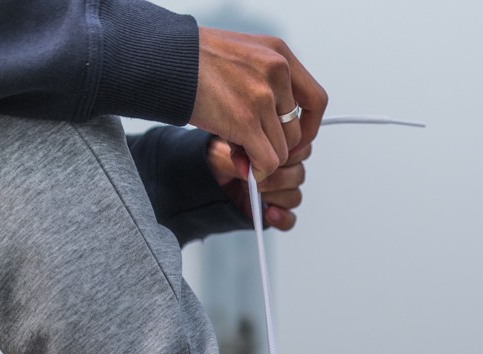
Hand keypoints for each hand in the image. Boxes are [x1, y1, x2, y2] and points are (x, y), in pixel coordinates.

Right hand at [190, 28, 327, 181]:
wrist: (166, 60)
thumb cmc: (197, 62)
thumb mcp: (243, 61)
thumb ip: (266, 92)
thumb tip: (276, 136)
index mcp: (280, 54)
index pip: (316, 100)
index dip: (309, 127)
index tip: (296, 139)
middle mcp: (276, 71)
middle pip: (296, 132)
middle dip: (277, 147)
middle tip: (254, 148)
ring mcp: (261, 95)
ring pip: (282, 150)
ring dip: (262, 158)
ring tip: (237, 146)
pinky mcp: (245, 120)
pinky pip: (268, 161)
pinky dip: (258, 170)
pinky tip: (243, 164)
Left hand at [208, 138, 310, 230]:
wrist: (207, 181)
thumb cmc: (218, 161)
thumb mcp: (224, 152)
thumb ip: (244, 156)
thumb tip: (258, 169)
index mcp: (280, 147)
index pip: (300, 149)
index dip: (285, 154)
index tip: (265, 156)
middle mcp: (286, 169)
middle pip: (298, 175)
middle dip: (275, 178)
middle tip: (252, 180)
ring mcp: (282, 192)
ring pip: (294, 196)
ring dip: (274, 196)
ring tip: (251, 193)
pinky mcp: (276, 212)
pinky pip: (289, 219)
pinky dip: (281, 218)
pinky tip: (268, 213)